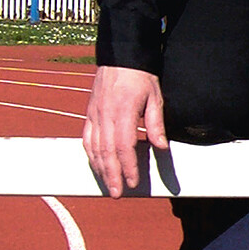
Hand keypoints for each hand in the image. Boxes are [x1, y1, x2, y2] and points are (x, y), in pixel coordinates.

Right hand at [83, 65, 167, 196]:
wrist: (121, 56)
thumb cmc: (141, 76)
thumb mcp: (155, 97)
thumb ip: (156, 123)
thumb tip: (161, 147)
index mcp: (123, 112)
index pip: (123, 146)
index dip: (128, 167)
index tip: (133, 182)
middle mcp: (105, 115)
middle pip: (106, 152)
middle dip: (112, 175)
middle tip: (118, 194)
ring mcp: (94, 115)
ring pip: (94, 148)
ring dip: (100, 169)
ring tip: (108, 185)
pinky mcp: (89, 113)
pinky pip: (86, 138)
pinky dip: (90, 154)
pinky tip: (96, 165)